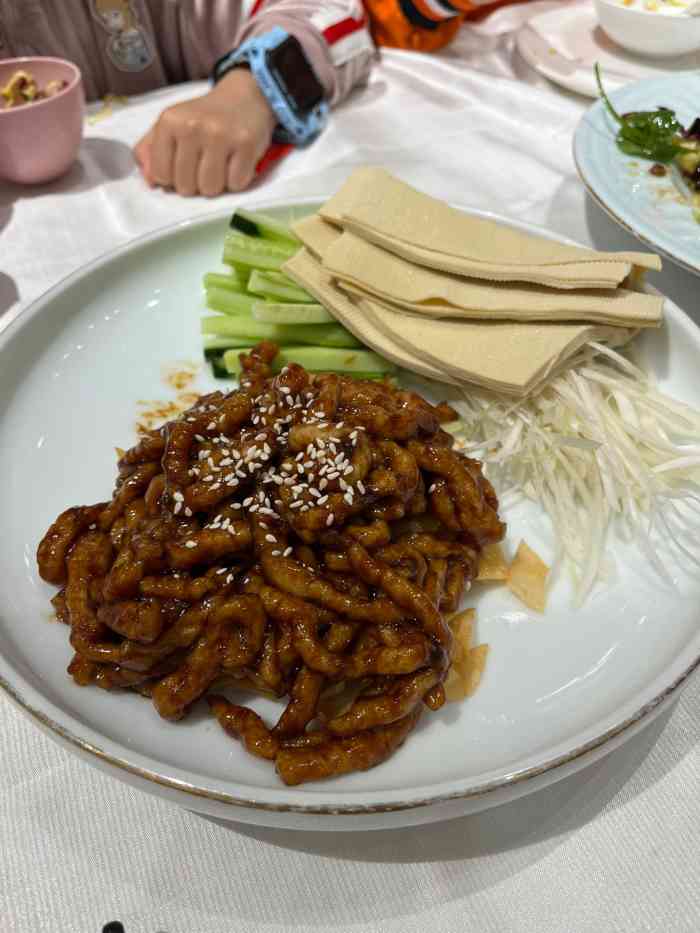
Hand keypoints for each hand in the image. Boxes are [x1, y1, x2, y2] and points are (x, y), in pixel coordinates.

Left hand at [134, 69, 276, 196]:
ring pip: (210, 189)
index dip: (173, 178)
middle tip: (205, 165)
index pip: (161, 175)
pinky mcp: (246, 144)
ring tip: (220, 166)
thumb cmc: (204, 118)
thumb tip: (150, 181)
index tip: (183, 165)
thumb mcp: (171, 125)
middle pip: (186, 187)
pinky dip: (237, 181)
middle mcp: (193, 127)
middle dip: (195, 184)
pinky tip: (236, 163)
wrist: (243, 98)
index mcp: (169, 122)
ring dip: (216, 185)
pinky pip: (235, 184)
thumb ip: (150, 151)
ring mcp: (220, 135)